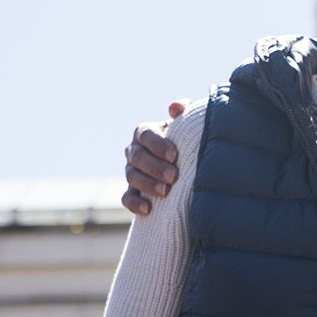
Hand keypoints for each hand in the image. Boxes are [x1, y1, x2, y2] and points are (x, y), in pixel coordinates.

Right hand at [120, 101, 186, 215]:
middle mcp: (135, 150)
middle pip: (137, 157)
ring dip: (147, 184)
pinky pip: (126, 197)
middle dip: (155, 167)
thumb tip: (174, 107)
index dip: (158, 144)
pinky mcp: (133, 191)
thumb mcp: (189, 125)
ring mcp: (131, 171)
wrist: (190, 165)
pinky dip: (135, 203)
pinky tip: (148, 209)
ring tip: (165, 192)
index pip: (145, 134)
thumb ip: (184, 112)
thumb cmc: (189, 139)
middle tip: (173, 176)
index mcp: (146, 132)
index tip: (175, 155)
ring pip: (131, 177)